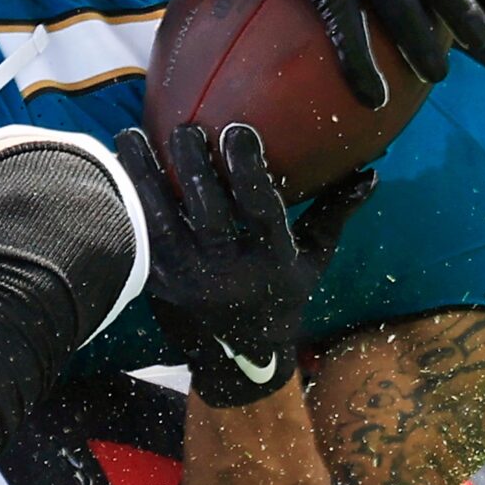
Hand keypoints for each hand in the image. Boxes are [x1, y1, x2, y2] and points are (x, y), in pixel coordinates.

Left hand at [115, 124, 374, 407]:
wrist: (234, 357)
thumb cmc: (279, 295)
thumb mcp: (312, 260)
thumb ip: (333, 214)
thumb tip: (369, 173)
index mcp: (272, 259)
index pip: (261, 209)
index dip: (248, 170)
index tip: (237, 131)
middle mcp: (230, 269)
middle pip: (209, 211)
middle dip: (194, 165)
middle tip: (186, 127)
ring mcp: (189, 277)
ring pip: (163, 219)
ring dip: (146, 175)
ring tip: (132, 134)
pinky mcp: (157, 280)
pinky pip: (139, 233)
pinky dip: (128, 199)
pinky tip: (115, 167)